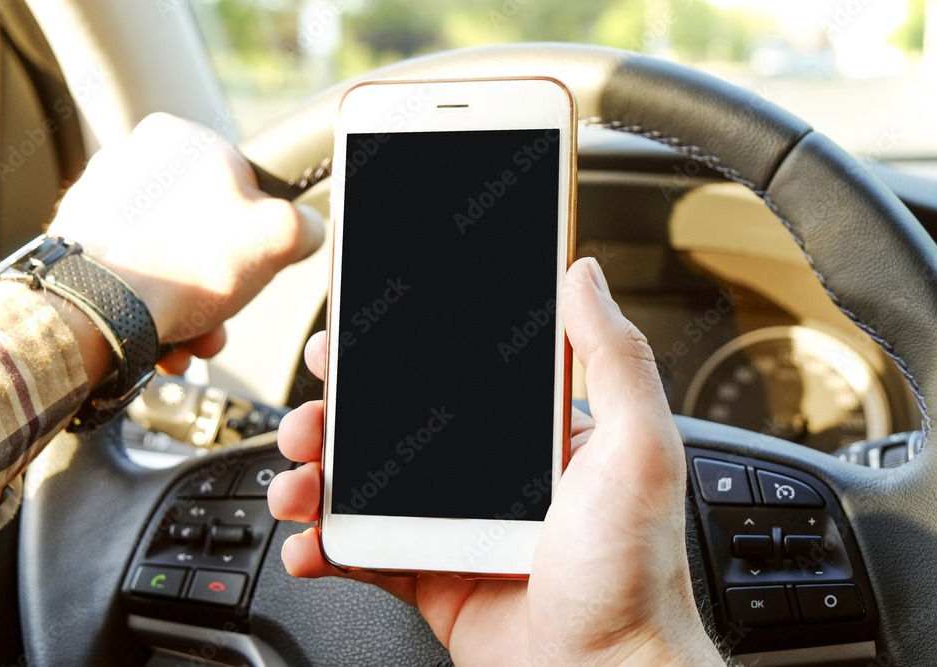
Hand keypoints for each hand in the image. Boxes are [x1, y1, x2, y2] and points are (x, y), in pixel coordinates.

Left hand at [48, 112, 323, 375]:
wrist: (93, 310)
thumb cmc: (180, 266)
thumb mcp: (278, 238)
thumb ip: (305, 225)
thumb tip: (305, 230)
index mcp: (182, 138)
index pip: (244, 184)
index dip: (258, 233)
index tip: (255, 264)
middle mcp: (133, 157)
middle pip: (205, 227)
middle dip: (221, 280)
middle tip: (224, 309)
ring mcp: (100, 197)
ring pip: (170, 255)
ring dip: (191, 302)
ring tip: (192, 334)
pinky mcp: (78, 238)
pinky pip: (134, 272)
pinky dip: (153, 305)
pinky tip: (162, 333)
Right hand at [268, 258, 722, 665]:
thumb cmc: (634, 574)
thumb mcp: (637, 449)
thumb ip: (613, 358)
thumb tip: (584, 275)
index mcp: (532, 436)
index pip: (452, 375)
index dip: (396, 354)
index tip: (352, 339)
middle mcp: (489, 475)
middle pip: (393, 426)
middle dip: (339, 413)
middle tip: (313, 413)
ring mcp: (454, 526)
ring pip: (364, 486)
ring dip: (317, 476)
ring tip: (298, 480)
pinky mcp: (430, 576)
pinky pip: (360, 553)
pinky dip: (322, 546)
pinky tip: (309, 543)